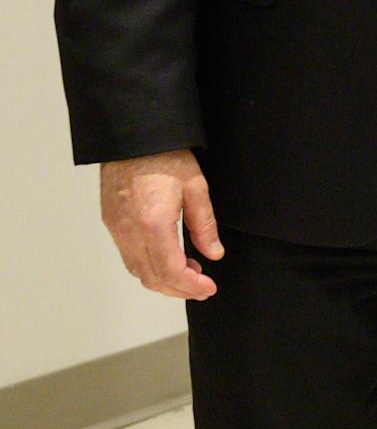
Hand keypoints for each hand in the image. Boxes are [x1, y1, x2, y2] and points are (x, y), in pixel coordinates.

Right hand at [99, 150, 221, 299]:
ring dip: (163, 280)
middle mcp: (130, 231)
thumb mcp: (196, 188)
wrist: (134, 139)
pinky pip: (128, 257)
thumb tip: (213, 253)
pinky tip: (168, 258)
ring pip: (137, 271)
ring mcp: (116, 229)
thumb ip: (204, 225)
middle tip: (202, 286)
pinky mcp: (111, 224)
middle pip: (151, 277)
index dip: (190, 286)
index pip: (170, 270)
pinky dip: (149, 267)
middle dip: (178, 289)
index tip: (208, 288)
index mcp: (153, 223)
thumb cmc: (165, 157)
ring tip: (189, 272)